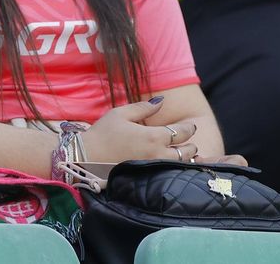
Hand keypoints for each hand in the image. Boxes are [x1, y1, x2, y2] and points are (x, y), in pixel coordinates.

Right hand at [83, 99, 202, 163]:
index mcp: (153, 136)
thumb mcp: (121, 113)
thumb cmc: (103, 133)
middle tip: (190, 141)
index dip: (188, 128)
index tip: (192, 126)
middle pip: (186, 151)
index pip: (181, 132)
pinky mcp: (148, 177)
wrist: (88, 158)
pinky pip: (170, 174)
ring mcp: (154, 168)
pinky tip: (174, 166)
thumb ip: (144, 107)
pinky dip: (176, 169)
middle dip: (190, 145)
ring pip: (180, 165)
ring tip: (185, 154)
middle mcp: (157, 154)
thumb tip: (161, 101)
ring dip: (186, 159)